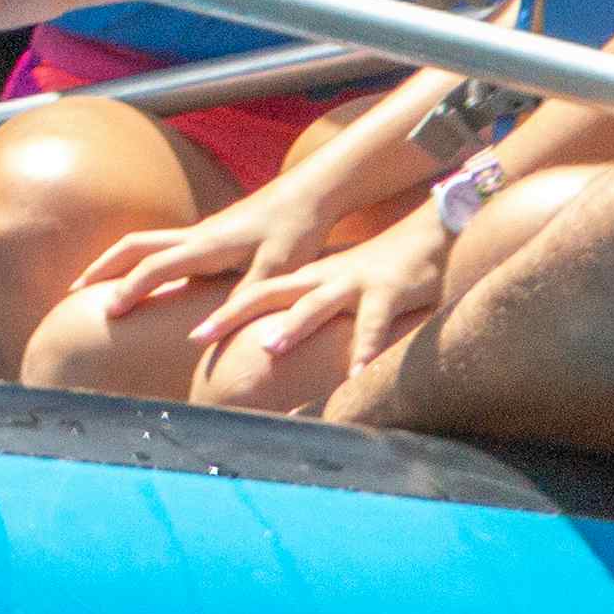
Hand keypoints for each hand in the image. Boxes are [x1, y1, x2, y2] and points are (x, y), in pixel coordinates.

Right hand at [70, 177, 315, 320]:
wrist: (310, 193)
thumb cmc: (297, 233)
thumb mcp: (276, 273)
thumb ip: (240, 305)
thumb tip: (201, 337)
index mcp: (206, 245)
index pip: (154, 267)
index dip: (129, 290)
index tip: (106, 313)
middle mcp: (195, 235)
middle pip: (133, 245)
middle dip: (101, 267)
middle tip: (73, 292)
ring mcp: (201, 231)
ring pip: (144, 241)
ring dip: (114, 260)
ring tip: (93, 283)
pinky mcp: (210, 234)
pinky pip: (160, 245)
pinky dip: (136, 258)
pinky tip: (141, 275)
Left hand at [191, 204, 453, 379]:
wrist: (421, 238)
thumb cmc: (370, 276)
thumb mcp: (331, 291)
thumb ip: (304, 312)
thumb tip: (271, 343)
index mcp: (301, 279)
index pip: (249, 293)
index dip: (218, 311)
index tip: (192, 335)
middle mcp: (318, 280)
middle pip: (265, 294)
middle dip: (230, 314)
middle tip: (196, 335)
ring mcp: (351, 284)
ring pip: (315, 304)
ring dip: (292, 326)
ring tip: (267, 348)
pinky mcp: (387, 292)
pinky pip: (376, 324)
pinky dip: (366, 349)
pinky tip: (357, 374)